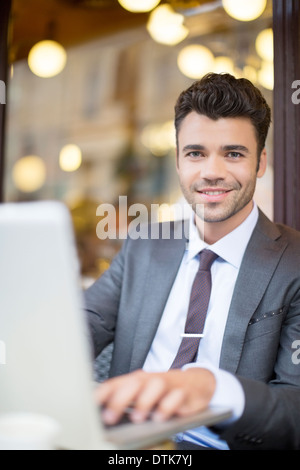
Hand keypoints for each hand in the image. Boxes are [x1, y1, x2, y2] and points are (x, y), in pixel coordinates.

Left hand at [96, 368, 215, 424]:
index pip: (117, 383)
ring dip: (144, 402)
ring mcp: (168, 384)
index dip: (103, 393)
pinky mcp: (184, 392)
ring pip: (155, 387)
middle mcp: (151, 380)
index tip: (91, 405)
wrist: (196, 382)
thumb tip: (102, 414)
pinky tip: (160, 417)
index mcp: (137, 380)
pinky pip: (176, 397)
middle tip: (109, 417)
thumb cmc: (164, 390)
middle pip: (134, 384)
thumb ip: (126, 400)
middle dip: (120, 400)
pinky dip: (167, 406)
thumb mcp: (143, 393)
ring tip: (137, 418)